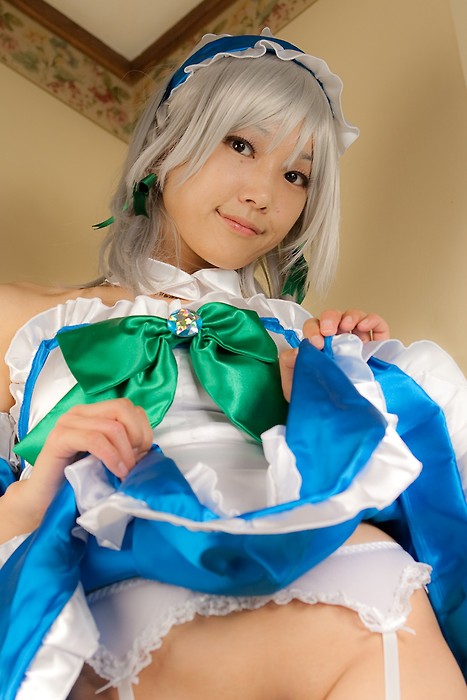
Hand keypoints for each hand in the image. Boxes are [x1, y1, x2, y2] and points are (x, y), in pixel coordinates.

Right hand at [25, 399, 152, 524]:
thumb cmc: (76, 481)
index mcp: (94, 413)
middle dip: (137, 436)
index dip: (143, 430)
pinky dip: (111, 456)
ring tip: (125, 472)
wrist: (44, 499)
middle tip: (135, 462)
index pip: (129, 407)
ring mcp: (68, 422)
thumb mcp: (107, 459)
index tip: (142, 455)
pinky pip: (94, 439)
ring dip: (126, 451)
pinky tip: (116, 471)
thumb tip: (148, 448)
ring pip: (111, 425)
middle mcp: (80, 412)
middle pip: (122, 408)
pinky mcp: (59, 438)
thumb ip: (124, 446)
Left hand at [279, 309, 389, 401]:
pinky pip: (377, 326)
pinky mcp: (378, 346)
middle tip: (328, 331)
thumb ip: (290, 366)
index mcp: (319, 347)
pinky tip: (364, 326)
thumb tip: (296, 350)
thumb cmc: (321, 401)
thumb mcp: (297, 387)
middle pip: (333, 318)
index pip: (314, 328)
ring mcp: (359, 342)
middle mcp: (338, 341)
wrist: (345, 419)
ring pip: (354, 317)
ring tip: (346, 325)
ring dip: (349, 316)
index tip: (316, 343)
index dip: (313, 330)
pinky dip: (371, 320)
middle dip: (329, 319)